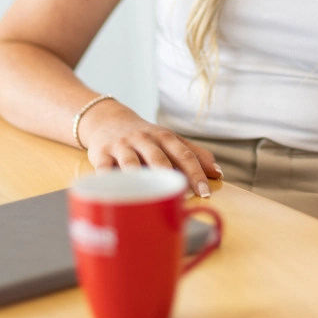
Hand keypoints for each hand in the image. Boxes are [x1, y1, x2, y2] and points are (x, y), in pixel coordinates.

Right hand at [78, 99, 221, 197]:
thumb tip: (218, 172)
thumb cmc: (145, 137)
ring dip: (140, 177)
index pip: (183, 154)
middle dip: (172, 177)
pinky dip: (107, 179)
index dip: (196, 172)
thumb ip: (194, 154)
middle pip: (159, 158)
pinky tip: (112, 192)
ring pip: (131, 162)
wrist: (108, 120)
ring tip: (149, 193)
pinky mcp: (100, 154)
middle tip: (183, 196)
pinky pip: (103, 168)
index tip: (206, 192)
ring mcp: (121, 146)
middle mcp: (144, 139)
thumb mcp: (169, 140)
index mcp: (164, 137)